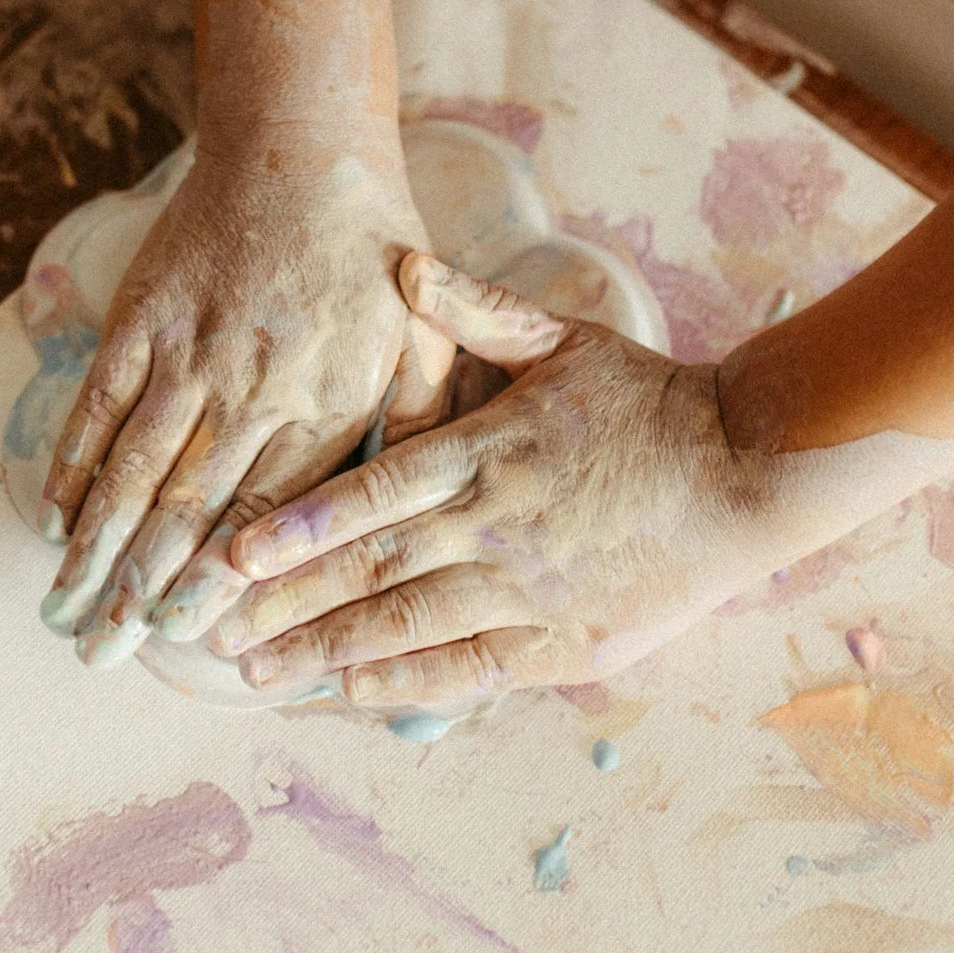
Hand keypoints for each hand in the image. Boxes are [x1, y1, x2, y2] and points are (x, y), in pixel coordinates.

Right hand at [38, 135, 452, 664]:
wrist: (303, 150)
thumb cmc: (376, 258)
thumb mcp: (428, 340)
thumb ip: (417, 429)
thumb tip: (414, 521)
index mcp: (328, 399)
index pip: (267, 512)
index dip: (218, 579)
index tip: (182, 640)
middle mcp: (255, 383)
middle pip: (186, 508)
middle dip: (138, 592)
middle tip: (103, 659)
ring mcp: (191, 350)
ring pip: (132, 468)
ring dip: (93, 549)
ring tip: (64, 614)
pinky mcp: (144, 317)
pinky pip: (98, 406)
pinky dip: (72, 467)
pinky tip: (55, 524)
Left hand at [176, 254, 760, 708]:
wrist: (745, 471)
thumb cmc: (648, 400)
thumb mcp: (562, 339)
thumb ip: (474, 311)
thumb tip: (399, 262)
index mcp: (487, 449)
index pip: (372, 494)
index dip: (295, 525)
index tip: (232, 549)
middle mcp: (495, 523)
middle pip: (370, 568)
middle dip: (285, 601)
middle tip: (208, 623)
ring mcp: (528, 588)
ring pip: (408, 624)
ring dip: (325, 650)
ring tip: (255, 669)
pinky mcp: (564, 641)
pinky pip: (470, 666)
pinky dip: (407, 681)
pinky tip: (350, 690)